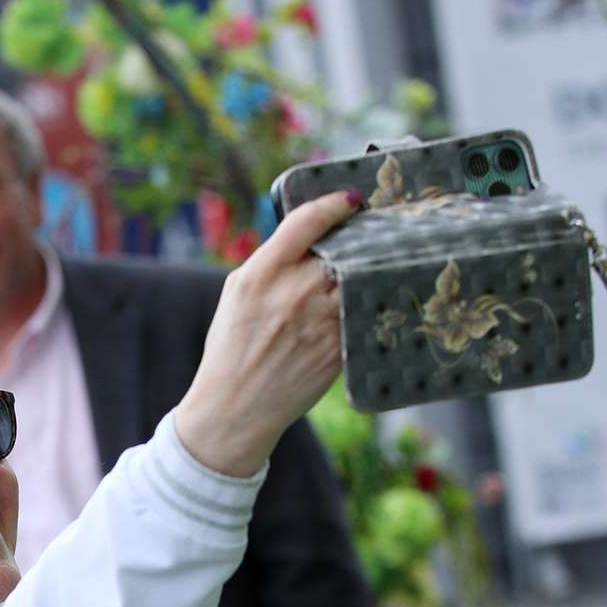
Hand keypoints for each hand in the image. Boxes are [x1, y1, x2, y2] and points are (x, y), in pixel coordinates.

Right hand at [175, 190, 362, 477]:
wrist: (235, 406)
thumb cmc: (232, 346)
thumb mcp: (237, 294)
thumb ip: (272, 262)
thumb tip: (312, 237)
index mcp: (261, 274)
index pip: (307, 222)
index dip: (335, 204)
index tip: (352, 199)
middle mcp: (294, 293)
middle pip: (343, 248)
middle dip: (357, 239)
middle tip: (370, 232)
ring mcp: (321, 321)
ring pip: (360, 278)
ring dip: (367, 269)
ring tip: (374, 264)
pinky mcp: (339, 346)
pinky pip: (363, 311)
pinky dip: (367, 301)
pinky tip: (368, 298)